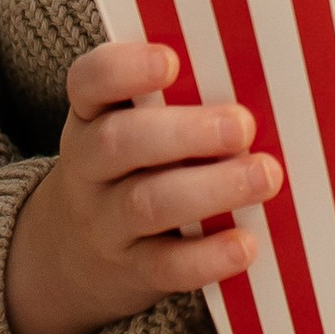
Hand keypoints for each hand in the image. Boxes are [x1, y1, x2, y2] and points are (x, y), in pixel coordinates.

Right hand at [3, 39, 282, 333]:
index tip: (171, 61)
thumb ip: (179, 105)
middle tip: (243, 125)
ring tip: (264, 176)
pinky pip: (165, 266)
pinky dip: (207, 257)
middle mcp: (89, 168)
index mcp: (91, 116)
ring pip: (145, 204)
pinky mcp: (131, 272)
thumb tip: (263, 84)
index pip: (90, 81)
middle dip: (185, 132)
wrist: (70, 258)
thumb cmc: (129, 171)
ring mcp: (105, 224)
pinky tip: (245, 244)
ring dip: (209, 189)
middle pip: (119, 142)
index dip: (125, 69)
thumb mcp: (130, 129)